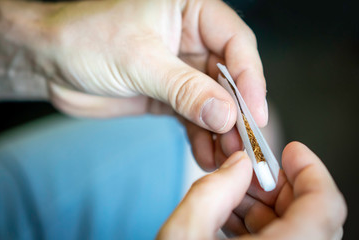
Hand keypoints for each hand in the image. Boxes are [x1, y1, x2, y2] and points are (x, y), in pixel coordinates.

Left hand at [1, 0, 266, 169]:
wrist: (50, 63)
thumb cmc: (85, 39)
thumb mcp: (139, 60)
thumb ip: (185, 89)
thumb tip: (226, 114)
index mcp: (191, 10)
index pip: (235, 41)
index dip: (249, 77)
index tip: (254, 111)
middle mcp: (192, 38)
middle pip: (229, 75)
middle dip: (237, 110)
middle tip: (245, 142)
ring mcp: (182, 69)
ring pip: (214, 100)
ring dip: (222, 129)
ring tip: (226, 156)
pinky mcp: (170, 94)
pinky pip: (194, 116)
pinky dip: (201, 136)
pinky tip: (206, 154)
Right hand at [157, 142, 346, 239]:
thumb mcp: (182, 237)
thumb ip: (212, 191)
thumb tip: (238, 165)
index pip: (324, 207)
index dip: (311, 171)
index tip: (291, 151)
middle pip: (310, 217)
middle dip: (279, 187)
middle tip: (251, 172)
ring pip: (296, 232)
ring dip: (266, 206)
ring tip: (232, 193)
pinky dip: (260, 228)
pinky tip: (231, 217)